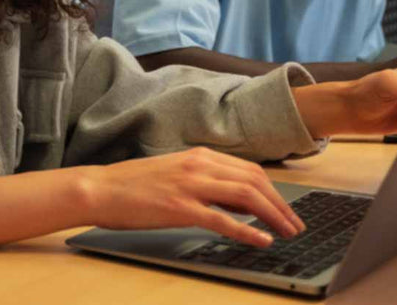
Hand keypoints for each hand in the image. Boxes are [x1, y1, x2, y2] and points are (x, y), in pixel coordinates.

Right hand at [82, 148, 304, 247]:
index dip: (274, 191)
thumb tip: (239, 203)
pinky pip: (223, 220)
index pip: (251, 170)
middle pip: (256, 181)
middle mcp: (200, 165)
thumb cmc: (134, 186)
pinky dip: (248, 231)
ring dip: (273, 216)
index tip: (286, 209)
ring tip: (287, 233)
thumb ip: (208, 183)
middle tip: (295, 224)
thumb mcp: (177, 174)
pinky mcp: (180, 207)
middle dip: (281, 204)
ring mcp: (191, 185)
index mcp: (201, 156)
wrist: (100, 188)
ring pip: (246, 196)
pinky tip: (263, 241)